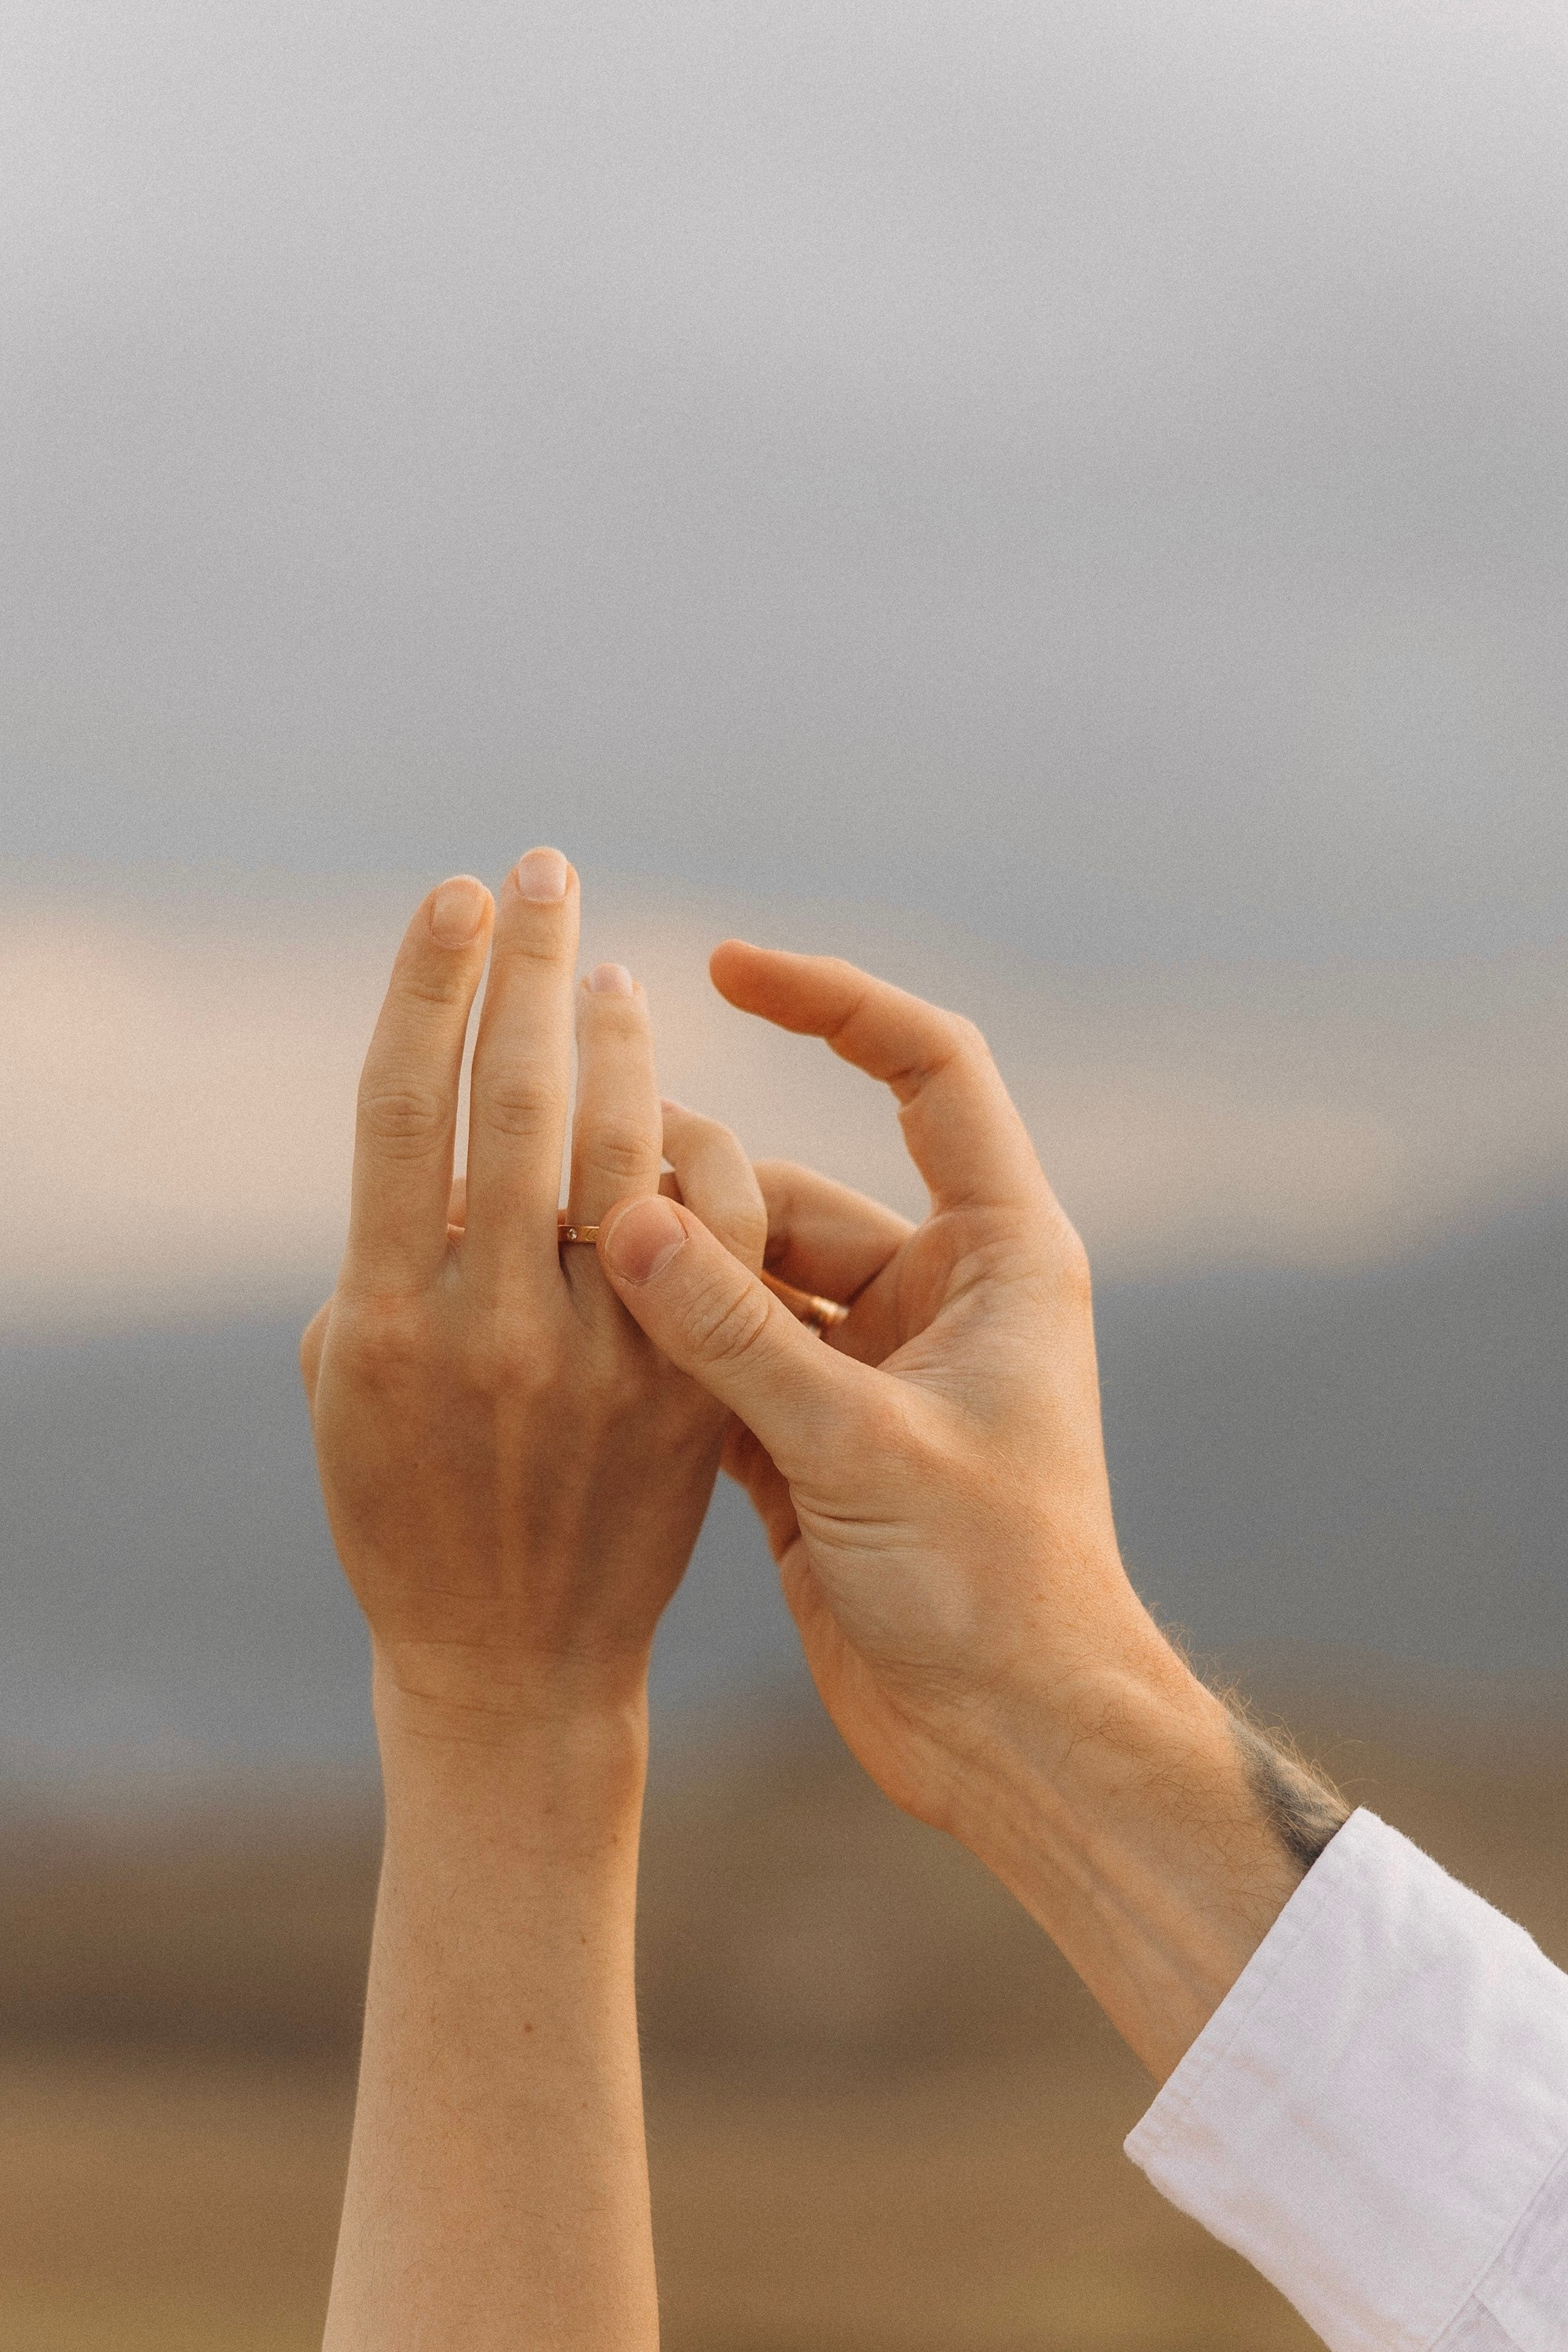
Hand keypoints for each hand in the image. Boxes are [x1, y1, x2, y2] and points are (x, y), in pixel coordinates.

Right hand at [300, 852, 764, 1737]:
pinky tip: (672, 1137)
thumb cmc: (406, 1535)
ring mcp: (610, 1365)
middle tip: (542, 875)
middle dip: (538, 977)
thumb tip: (435, 1162)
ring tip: (601, 980)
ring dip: (615, 1057)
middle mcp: (494, 1335)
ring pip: (625, 1161)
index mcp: (380, 1325)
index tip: (460, 900)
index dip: (436, 991)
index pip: (413, 1110)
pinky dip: (689, 1177)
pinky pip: (705, 1246)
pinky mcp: (690, 1396)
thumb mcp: (347, 1404)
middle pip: (528, 1107)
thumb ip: (383, 1279)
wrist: (518, 1681)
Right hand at [599, 944, 1318, 2075]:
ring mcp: (873, 1366)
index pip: (928, 1071)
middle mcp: (938, 1293)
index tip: (725, 965)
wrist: (1009, 1739)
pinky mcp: (817, 1435)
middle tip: (577, 1187)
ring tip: (559, 1269)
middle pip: (797, 1186)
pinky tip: (578, 1338)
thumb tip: (618, 1217)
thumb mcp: (856, 1447)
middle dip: (696, 1186)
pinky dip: (663, 1348)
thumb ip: (735, 1333)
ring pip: (747, 1275)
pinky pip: (725, 1357)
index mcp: (997, 1256)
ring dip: (666, 1276)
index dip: (834, 1002)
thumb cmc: (989, 1588)